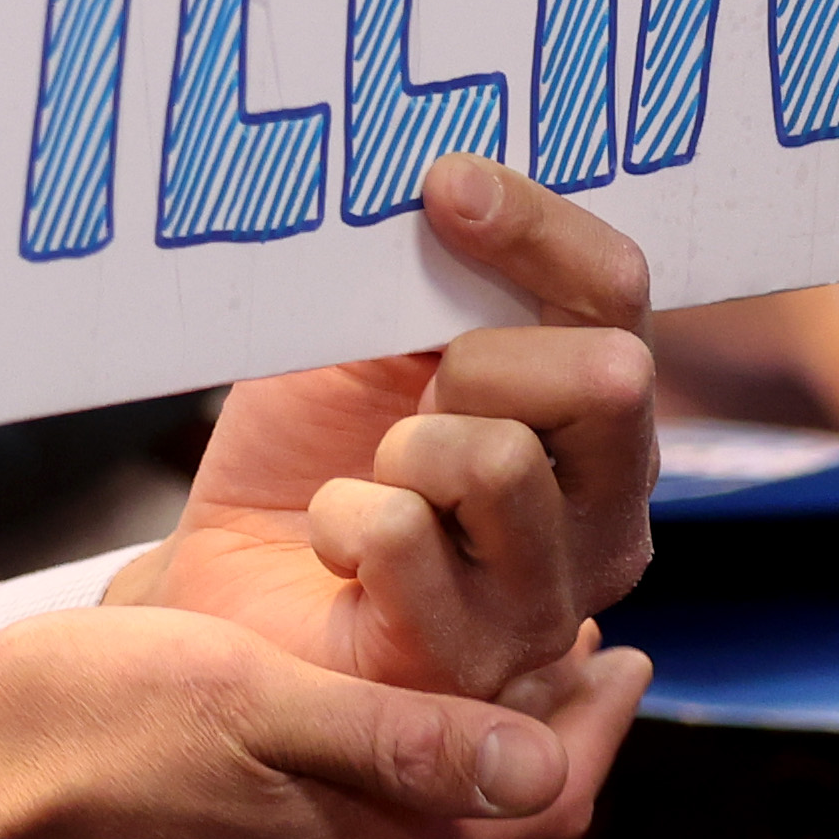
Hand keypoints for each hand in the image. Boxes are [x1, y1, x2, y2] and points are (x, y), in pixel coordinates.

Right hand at [0, 603, 651, 838]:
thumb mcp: (242, 698)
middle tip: (564, 645)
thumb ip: (399, 738)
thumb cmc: (67, 736)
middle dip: (533, 743)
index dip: (590, 726)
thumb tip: (545, 764)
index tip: (620, 647)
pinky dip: (379, 806)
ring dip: (453, 774)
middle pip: (484, 838)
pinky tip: (348, 747)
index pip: (534, 809)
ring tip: (466, 679)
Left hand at [106, 154, 661, 707]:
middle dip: (479, 356)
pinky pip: (403, 538)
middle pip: (609, 377)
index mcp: (598, 420)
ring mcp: (544, 601)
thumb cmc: (310, 450)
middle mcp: (604, 517)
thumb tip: (456, 175)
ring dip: (401, 447)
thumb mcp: (369, 335)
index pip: (617, 291)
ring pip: (498, 461)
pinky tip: (335, 543)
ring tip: (372, 477)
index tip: (445, 185)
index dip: (538, 226)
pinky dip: (340, 518)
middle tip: (410, 392)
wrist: (222, 579)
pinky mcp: (463, 663)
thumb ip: (435, 274)